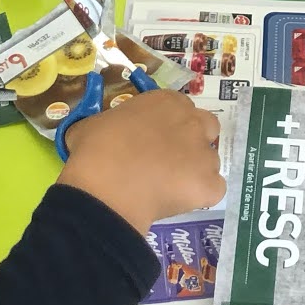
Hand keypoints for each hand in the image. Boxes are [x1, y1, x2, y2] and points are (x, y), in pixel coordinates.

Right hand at [58, 89, 223, 232]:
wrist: (106, 189)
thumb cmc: (94, 151)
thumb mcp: (91, 125)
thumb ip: (109, 124)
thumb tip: (101, 135)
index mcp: (165, 102)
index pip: (180, 107)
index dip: (170, 124)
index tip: (156, 139)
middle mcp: (191, 122)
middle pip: (207, 127)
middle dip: (194, 140)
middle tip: (170, 159)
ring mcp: (204, 153)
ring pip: (210, 161)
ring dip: (195, 170)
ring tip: (168, 187)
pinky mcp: (209, 184)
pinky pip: (213, 189)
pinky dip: (200, 196)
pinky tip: (178, 202)